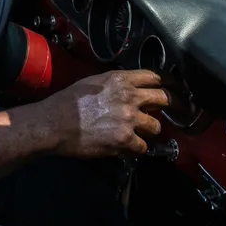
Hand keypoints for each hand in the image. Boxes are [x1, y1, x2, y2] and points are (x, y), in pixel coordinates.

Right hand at [40, 70, 171, 158]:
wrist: (54, 123)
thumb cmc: (68, 101)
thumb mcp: (92, 83)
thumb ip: (115, 84)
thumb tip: (131, 89)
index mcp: (119, 79)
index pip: (153, 77)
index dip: (162, 84)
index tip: (167, 89)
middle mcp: (128, 96)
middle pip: (163, 99)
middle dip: (169, 105)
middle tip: (170, 112)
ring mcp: (129, 119)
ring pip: (156, 126)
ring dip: (147, 131)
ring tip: (136, 133)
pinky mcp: (126, 140)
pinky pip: (143, 147)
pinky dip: (135, 148)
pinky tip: (124, 146)